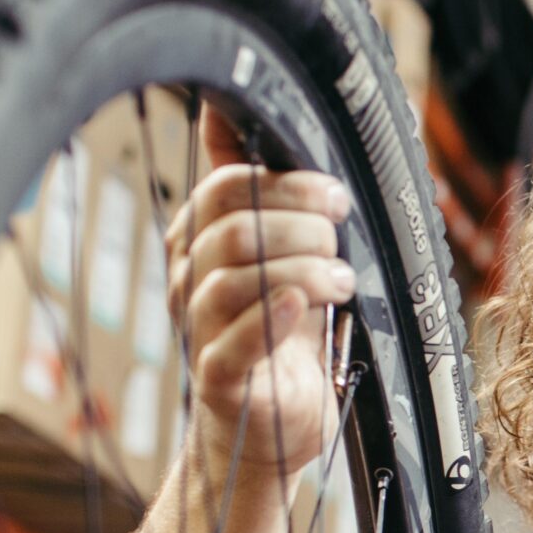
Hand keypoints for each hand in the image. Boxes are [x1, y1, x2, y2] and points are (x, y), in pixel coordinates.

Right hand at [166, 106, 353, 481]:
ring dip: (305, 272)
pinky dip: (271, 317)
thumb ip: (275, 190)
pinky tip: (302, 306)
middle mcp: (188, 277)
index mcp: (201, 238)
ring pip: (237, 278)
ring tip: (343, 283)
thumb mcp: (286, 252)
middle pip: (234, 227)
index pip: (225, 184)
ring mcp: (197, 327)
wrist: (276, 422)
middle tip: (340, 243)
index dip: (288, 183)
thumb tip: (253, 110)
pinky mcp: (216, 377)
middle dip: (303, 227)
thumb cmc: (285, 329)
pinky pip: (233, 340)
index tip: (336, 197)